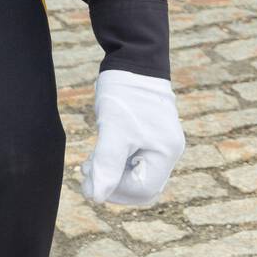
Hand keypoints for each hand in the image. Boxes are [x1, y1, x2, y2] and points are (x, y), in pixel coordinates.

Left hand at [81, 69, 184, 205]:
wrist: (131, 58)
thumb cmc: (125, 93)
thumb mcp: (113, 130)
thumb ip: (106, 164)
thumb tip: (95, 197)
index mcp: (166, 152)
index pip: (142, 190)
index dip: (114, 191)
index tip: (89, 179)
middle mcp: (169, 151)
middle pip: (141, 186)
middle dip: (112, 184)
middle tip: (87, 172)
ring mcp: (161, 143)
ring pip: (136, 174)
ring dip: (112, 173)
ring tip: (89, 162)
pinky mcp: (151, 135)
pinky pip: (135, 160)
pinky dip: (116, 162)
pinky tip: (99, 153)